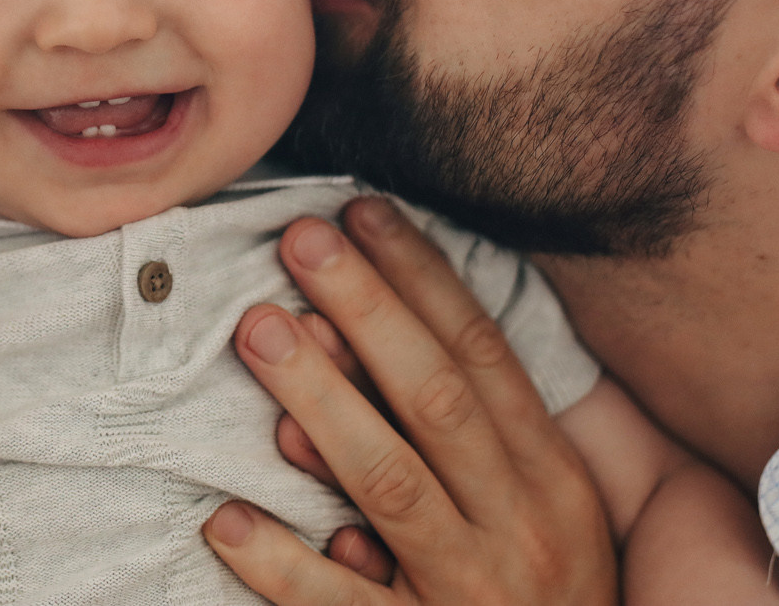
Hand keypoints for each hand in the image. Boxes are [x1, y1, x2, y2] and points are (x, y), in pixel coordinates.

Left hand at [203, 197, 616, 603]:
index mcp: (551, 479)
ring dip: (321, 401)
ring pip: (389, 484)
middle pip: (436, 401)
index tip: (361, 211)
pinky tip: (227, 518)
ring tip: (259, 333)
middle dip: (368, 312)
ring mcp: (469, 595)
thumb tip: (365, 333)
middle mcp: (520, 528)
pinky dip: (282, 564)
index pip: (482, 356)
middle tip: (300, 241)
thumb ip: (473, 430)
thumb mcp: (540, 508)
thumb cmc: (544, 593)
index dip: (421, 277)